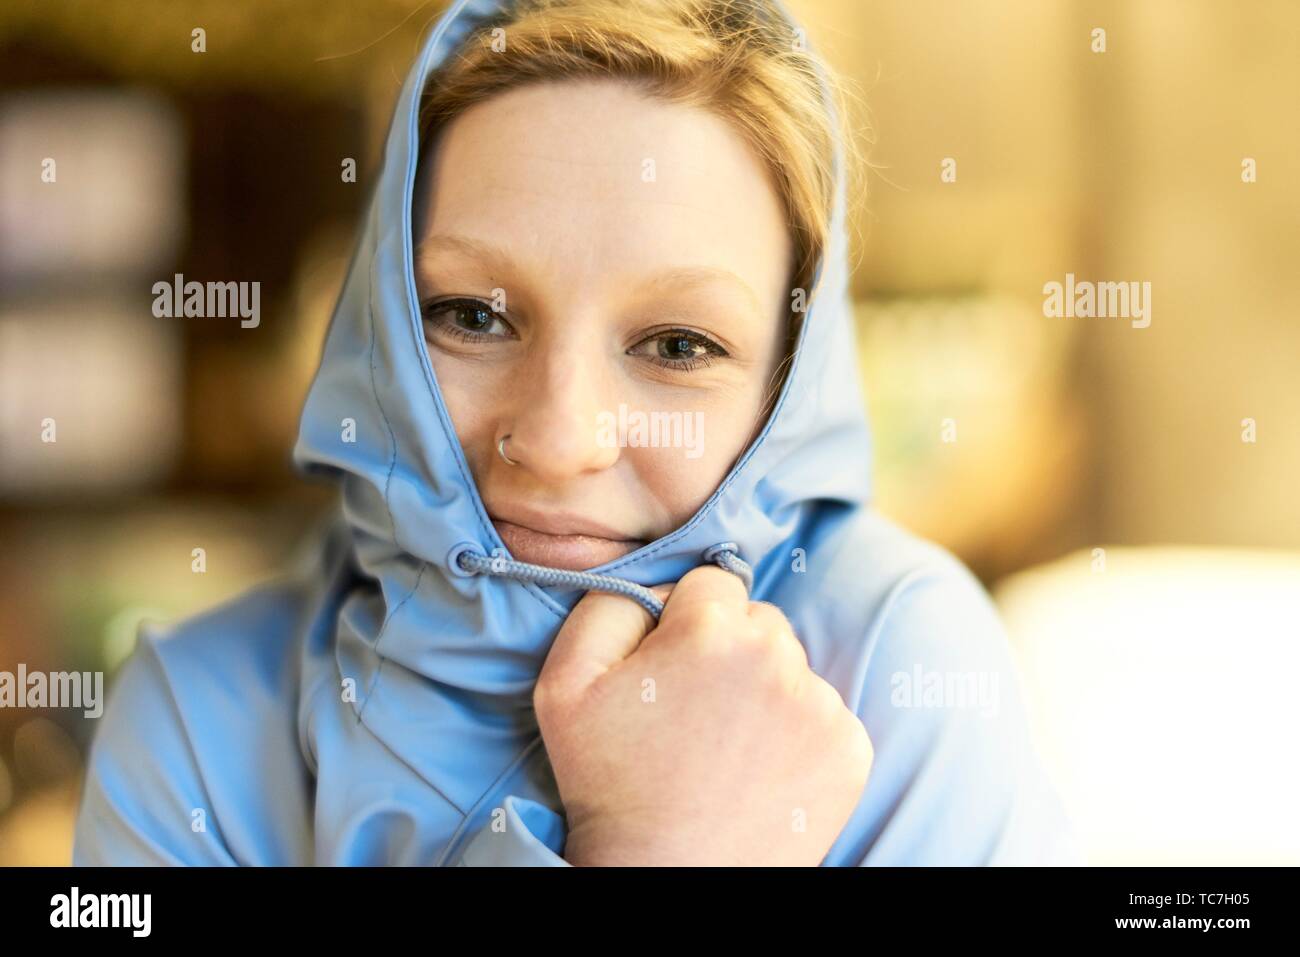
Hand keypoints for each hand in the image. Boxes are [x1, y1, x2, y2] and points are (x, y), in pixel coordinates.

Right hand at [534, 565, 873, 865]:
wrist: (667, 881)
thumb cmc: (608, 784)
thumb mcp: (565, 684)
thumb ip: (607, 604)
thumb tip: (660, 587)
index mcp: (712, 629)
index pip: (710, 584)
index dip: (683, 625)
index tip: (668, 673)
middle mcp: (778, 656)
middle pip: (757, 620)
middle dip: (729, 650)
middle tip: (693, 713)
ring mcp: (822, 705)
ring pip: (791, 666)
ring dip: (764, 689)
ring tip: (724, 747)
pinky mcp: (850, 749)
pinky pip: (825, 712)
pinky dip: (798, 732)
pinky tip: (759, 768)